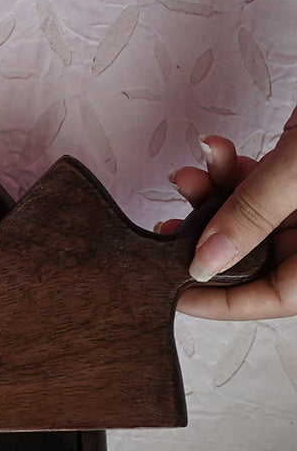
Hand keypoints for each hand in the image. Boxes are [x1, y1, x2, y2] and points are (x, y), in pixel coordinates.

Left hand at [168, 112, 296, 319]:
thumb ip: (254, 214)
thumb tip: (205, 264)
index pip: (280, 297)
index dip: (225, 301)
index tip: (176, 294)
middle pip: (259, 258)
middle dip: (210, 239)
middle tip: (170, 231)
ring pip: (251, 218)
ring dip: (212, 198)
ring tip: (188, 177)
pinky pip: (260, 184)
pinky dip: (232, 170)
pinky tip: (214, 149)